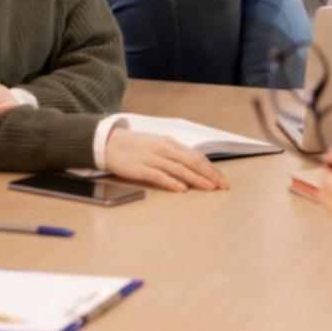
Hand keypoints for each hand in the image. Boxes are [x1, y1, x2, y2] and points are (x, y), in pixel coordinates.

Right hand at [104, 129, 229, 192]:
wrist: (109, 142)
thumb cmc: (135, 145)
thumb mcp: (158, 144)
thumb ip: (174, 154)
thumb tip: (193, 166)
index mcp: (170, 143)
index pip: (196, 155)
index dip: (211, 168)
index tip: (222, 179)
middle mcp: (164, 149)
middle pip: (192, 161)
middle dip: (210, 174)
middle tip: (222, 186)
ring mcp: (153, 158)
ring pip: (180, 169)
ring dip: (197, 179)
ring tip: (209, 188)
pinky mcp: (141, 168)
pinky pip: (160, 175)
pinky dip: (172, 182)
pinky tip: (182, 188)